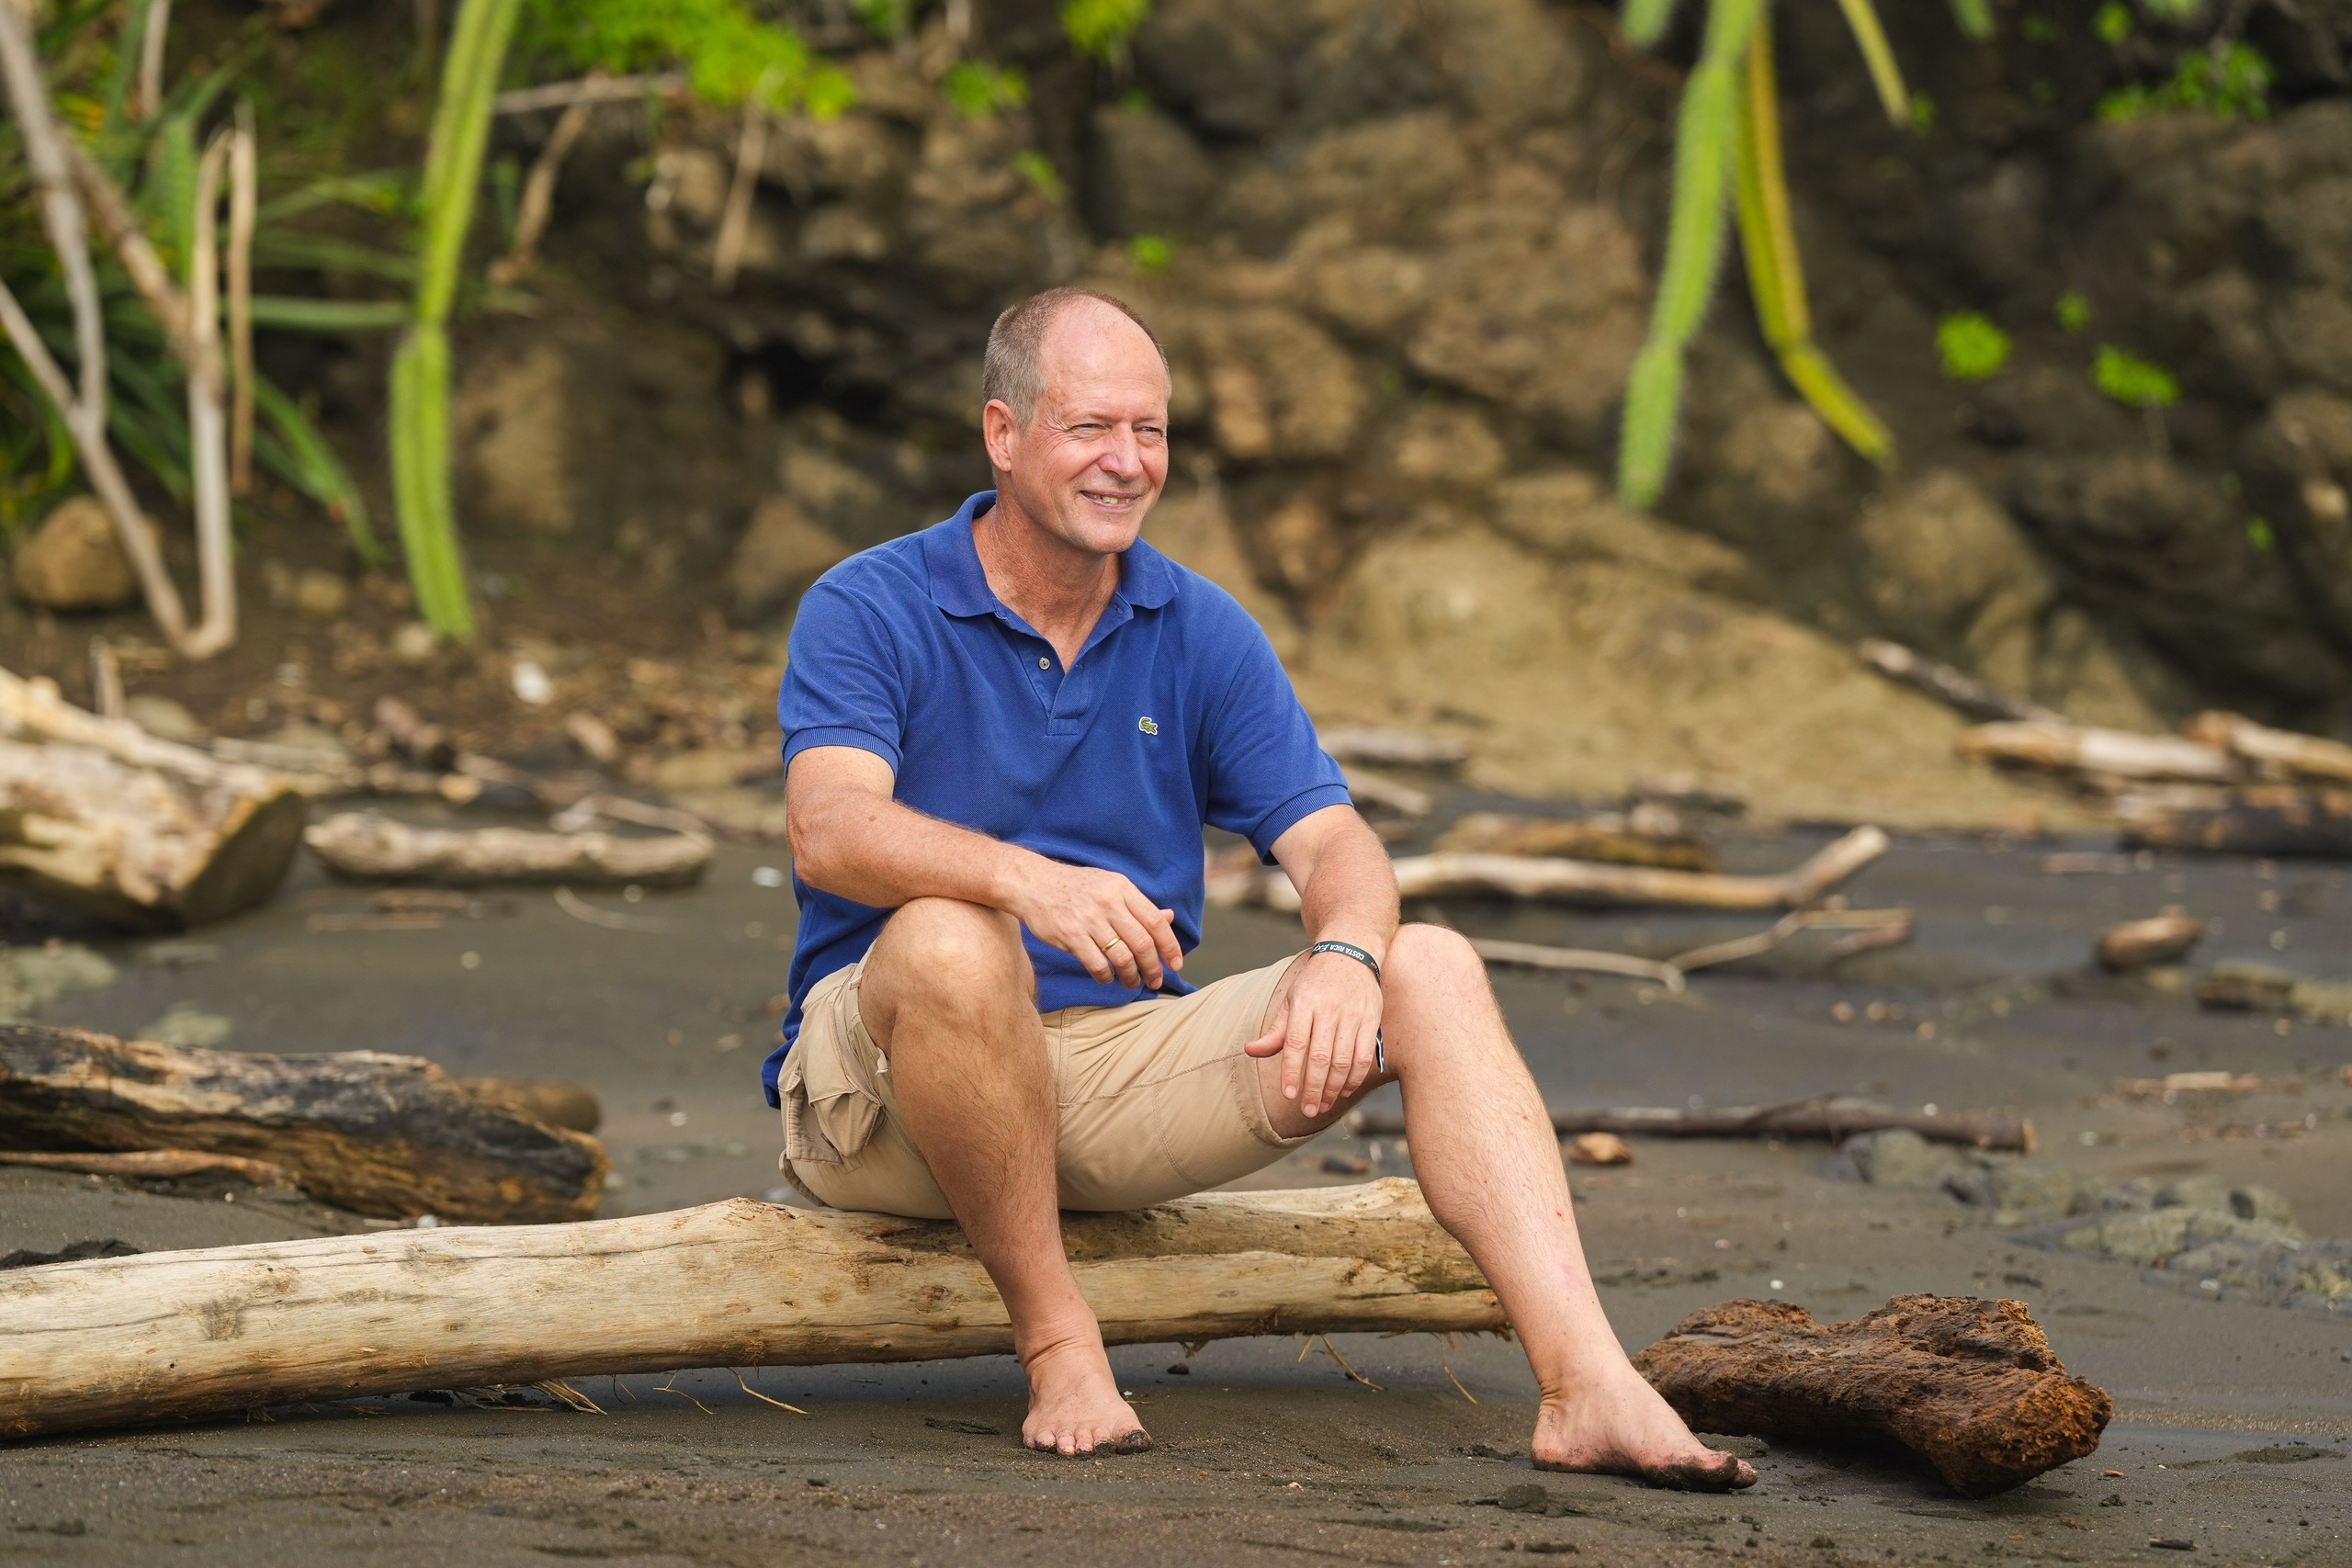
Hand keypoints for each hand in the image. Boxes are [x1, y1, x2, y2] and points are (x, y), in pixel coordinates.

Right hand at [1007, 857, 1182, 989]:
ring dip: (1131, 975)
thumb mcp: (1110, 886)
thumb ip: (1138, 905)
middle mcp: (1108, 902)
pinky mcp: (1070, 934)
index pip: (1155, 921)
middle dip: (1153, 967)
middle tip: (1156, 980)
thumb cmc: (1076, 887)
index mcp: (1122, 888)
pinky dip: (1106, 976)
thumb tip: (1168, 918)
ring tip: (1132, 982)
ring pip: (1122, 956)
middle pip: (1142, 943)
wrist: (1033, 882)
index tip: (1176, 963)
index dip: (1170, 946)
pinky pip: (1097, 964)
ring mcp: (1088, 919)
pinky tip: (1107, 977)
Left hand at [1244, 948, 1384, 1118]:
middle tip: (1308, 1111)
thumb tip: (1251, 1051)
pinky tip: (1345, 1090)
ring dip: (1334, 1088)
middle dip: (1314, 1088)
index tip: (1288, 1095)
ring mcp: (1353, 1014)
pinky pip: (1364, 1055)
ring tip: (1324, 1104)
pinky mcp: (1371, 1018)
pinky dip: (1355, 1077)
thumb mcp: (1291, 999)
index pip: (1295, 1043)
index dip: (1291, 1071)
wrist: (1351, 951)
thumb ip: (1276, 1031)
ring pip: (1344, 1060)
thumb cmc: (1315, 981)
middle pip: (1321, 1057)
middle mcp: (1329, 1009)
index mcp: (1304, 1003)